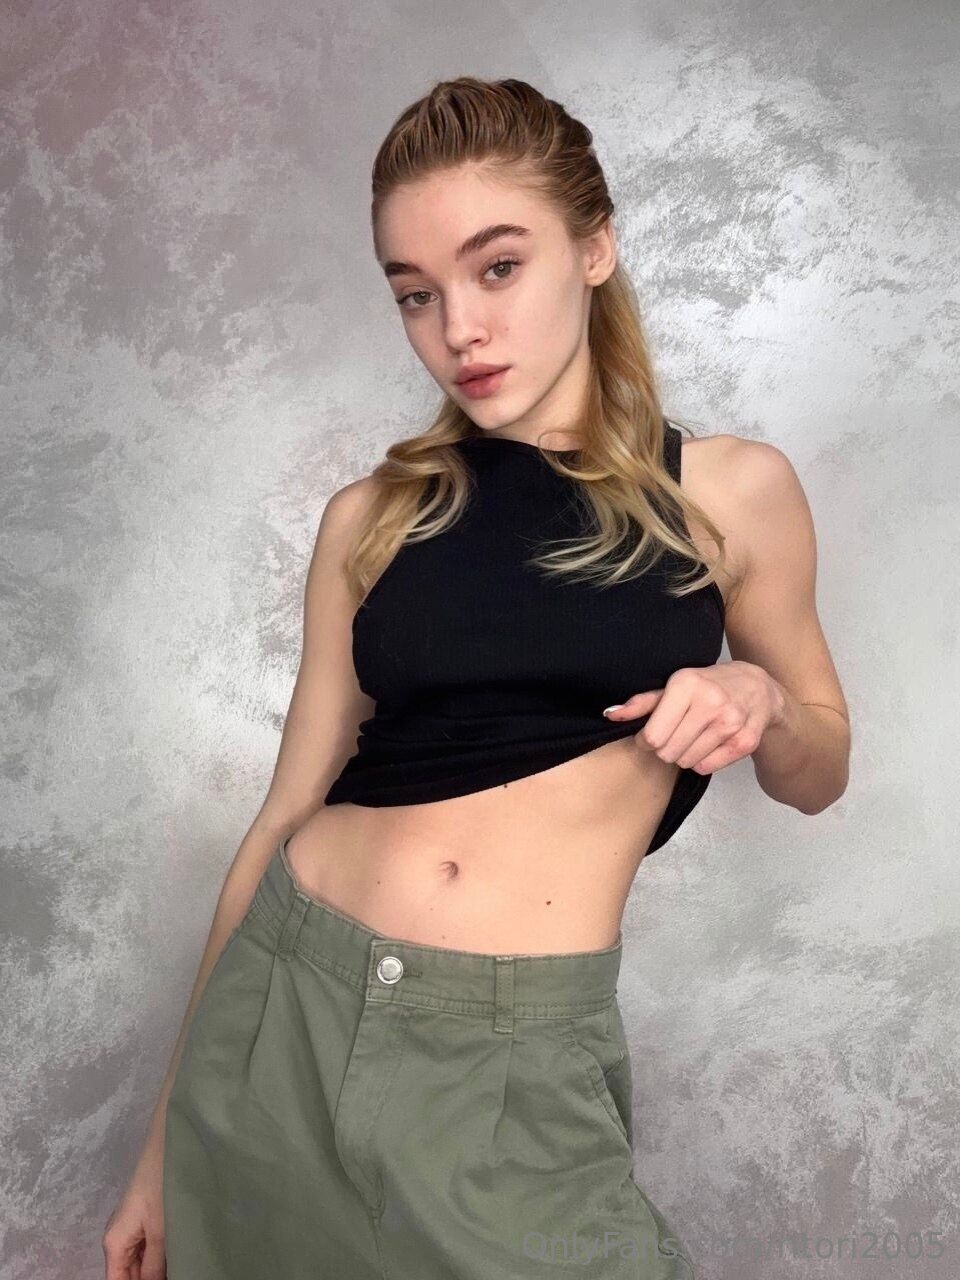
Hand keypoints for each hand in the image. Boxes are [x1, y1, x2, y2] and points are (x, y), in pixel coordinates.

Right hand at [102, 1140, 166, 1279]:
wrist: (169, 1144)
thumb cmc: (162, 1184)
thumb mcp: (161, 1232)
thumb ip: (153, 1266)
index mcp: (114, 1243)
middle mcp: (118, 1237)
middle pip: (128, 1273)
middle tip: (176, 1275)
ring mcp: (132, 1226)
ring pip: (139, 1262)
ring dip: (154, 1270)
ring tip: (178, 1269)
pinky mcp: (145, 1216)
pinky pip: (147, 1247)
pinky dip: (159, 1257)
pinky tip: (177, 1260)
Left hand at [602, 661, 785, 775]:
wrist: (757, 688)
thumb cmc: (707, 686)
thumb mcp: (673, 686)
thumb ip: (642, 702)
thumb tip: (610, 714)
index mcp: (687, 685)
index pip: (652, 736)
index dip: (646, 740)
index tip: (652, 734)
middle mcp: (710, 702)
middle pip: (667, 752)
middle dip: (665, 748)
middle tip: (675, 735)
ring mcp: (730, 723)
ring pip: (686, 762)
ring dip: (684, 755)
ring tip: (693, 737)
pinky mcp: (745, 742)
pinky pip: (706, 768)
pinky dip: (702, 761)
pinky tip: (709, 743)